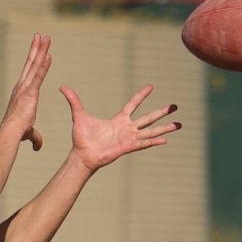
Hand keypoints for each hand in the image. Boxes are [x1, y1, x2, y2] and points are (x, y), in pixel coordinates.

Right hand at [0, 33, 52, 151]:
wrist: (11, 133)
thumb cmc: (17, 132)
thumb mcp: (28, 132)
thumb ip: (34, 136)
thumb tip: (38, 147)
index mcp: (21, 92)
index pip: (28, 72)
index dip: (33, 59)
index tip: (37, 49)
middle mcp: (21, 86)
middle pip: (30, 63)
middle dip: (36, 48)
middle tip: (40, 35)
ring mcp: (25, 88)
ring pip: (34, 66)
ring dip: (41, 51)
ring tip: (46, 38)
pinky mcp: (30, 92)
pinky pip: (39, 76)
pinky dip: (44, 66)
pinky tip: (49, 55)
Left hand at [61, 84, 180, 172]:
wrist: (82, 155)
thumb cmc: (81, 138)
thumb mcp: (79, 115)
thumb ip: (73, 100)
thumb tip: (62, 86)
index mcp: (118, 119)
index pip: (133, 104)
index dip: (141, 95)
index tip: (151, 86)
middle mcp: (126, 128)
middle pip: (148, 117)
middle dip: (161, 112)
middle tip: (175, 106)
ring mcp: (128, 138)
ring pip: (150, 131)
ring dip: (164, 128)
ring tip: (178, 124)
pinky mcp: (127, 147)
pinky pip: (143, 143)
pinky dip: (154, 142)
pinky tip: (165, 140)